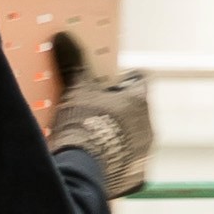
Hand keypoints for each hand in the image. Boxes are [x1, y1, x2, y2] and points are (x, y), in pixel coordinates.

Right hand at [49, 40, 155, 198]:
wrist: (83, 171)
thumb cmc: (83, 123)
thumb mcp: (76, 90)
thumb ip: (73, 63)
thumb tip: (63, 36)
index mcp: (140, 100)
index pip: (139, 80)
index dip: (121, 80)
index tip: (105, 83)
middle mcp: (149, 125)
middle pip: (135, 111)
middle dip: (117, 111)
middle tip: (92, 113)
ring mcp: (145, 154)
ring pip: (132, 138)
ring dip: (117, 137)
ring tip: (91, 141)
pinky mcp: (137, 177)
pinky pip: (128, 165)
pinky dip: (116, 162)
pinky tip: (97, 162)